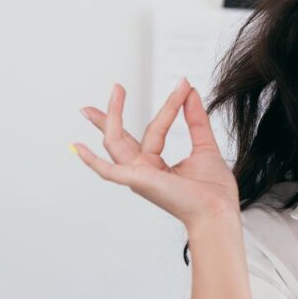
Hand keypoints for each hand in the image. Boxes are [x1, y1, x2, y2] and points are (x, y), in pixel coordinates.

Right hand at [72, 79, 239, 228]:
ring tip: (117, 92)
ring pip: (116, 142)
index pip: (155, 130)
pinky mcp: (138, 181)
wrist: (218, 212)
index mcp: (156, 166)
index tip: (183, 86)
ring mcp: (138, 176)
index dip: (169, 106)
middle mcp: (143, 171)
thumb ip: (196, 120)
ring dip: (113, 116)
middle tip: (116, 88)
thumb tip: (190, 92)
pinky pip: (108, 171)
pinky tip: (78, 147)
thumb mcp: (205, 147)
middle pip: (121, 137)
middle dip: (112, 114)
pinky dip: (92, 160)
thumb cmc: (213, 192)